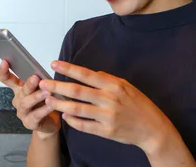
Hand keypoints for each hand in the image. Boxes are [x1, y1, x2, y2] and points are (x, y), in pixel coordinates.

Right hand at [0, 60, 60, 136]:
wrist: (49, 123)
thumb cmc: (45, 102)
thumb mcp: (41, 88)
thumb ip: (38, 80)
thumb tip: (40, 70)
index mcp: (19, 89)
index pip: (7, 79)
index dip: (4, 71)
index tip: (5, 62)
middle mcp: (18, 100)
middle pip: (20, 91)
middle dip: (28, 84)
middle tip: (35, 78)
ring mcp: (22, 112)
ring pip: (26, 103)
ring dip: (36, 97)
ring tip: (46, 92)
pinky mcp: (30, 123)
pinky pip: (35, 116)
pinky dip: (43, 110)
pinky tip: (50, 105)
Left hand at [38, 60, 182, 154]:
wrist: (153, 129)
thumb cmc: (140, 106)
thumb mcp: (127, 87)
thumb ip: (108, 80)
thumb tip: (93, 73)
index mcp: (114, 85)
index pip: (86, 74)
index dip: (69, 69)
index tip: (54, 64)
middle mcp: (109, 99)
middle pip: (78, 91)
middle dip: (57, 86)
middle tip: (43, 83)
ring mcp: (107, 116)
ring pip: (78, 109)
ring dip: (61, 104)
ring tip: (49, 100)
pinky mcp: (106, 131)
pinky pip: (84, 125)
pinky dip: (72, 121)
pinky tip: (64, 116)